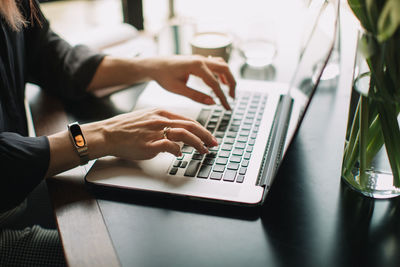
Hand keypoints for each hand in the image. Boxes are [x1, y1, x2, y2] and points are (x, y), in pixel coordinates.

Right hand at [99, 108, 217, 160]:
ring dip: (197, 143)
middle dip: (205, 135)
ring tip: (204, 151)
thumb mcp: (147, 118)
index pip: (188, 120)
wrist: (109, 134)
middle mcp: (160, 120)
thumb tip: (177, 132)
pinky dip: (178, 150)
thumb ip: (163, 123)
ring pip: (184, 134)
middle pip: (190, 126)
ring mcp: (155, 131)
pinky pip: (169, 146)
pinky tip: (180, 155)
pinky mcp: (149, 144)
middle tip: (214, 143)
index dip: (202, 129)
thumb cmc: (126, 128)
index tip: (209, 136)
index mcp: (161, 113)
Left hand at [147, 55, 235, 109]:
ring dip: (228, 77)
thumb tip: (212, 103)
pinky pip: (216, 64)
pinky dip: (221, 73)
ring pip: (222, 65)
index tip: (226, 107)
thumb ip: (196, 96)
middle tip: (232, 98)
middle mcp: (201, 59)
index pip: (215, 83)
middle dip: (232, 84)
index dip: (222, 97)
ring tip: (229, 91)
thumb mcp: (178, 89)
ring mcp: (201, 58)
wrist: (155, 65)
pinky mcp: (199, 60)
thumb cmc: (164, 76)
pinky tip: (221, 83)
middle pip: (224, 69)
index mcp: (196, 66)